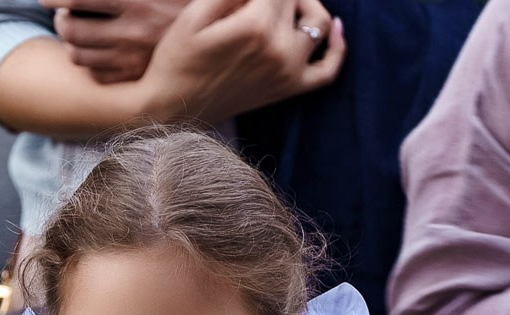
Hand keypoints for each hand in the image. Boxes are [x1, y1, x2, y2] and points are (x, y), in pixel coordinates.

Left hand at [43, 0, 184, 83]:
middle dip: (60, 17)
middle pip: (70, 29)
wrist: (221, 24)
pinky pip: (96, 74)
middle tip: (63, 12)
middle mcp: (132, 31)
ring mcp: (134, 59)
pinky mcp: (138, 78)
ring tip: (74, 29)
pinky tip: (93, 49)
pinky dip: (88, 61)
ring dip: (70, 40)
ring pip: (78, 55)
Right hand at [136, 0, 345, 123]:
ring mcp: (287, 72)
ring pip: (318, 23)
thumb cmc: (177, 58)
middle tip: (255, 3)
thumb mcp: (195, 13)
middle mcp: (279, 48)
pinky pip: (327, 71)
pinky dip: (337, 48)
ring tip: (282, 4)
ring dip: (306, 5)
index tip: (244, 0)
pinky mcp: (288, 89)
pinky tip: (335, 28)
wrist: (172, 109)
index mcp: (256, 24)